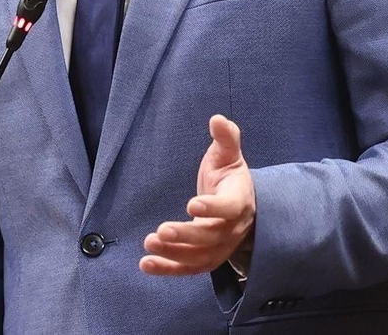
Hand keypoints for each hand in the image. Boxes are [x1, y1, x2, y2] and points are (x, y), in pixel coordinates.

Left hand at [140, 114, 255, 275]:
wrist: (242, 204)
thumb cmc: (229, 176)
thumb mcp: (229, 154)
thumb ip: (226, 138)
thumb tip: (217, 118)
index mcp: (240, 200)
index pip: (229, 208)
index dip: (213, 208)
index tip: (191, 204)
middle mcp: (232, 228)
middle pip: (211, 237)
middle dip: (186, 235)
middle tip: (161, 231)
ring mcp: (221, 247)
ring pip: (200, 256)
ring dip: (174, 254)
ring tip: (149, 244)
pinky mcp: (207, 258)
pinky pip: (189, 269)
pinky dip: (168, 269)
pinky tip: (145, 264)